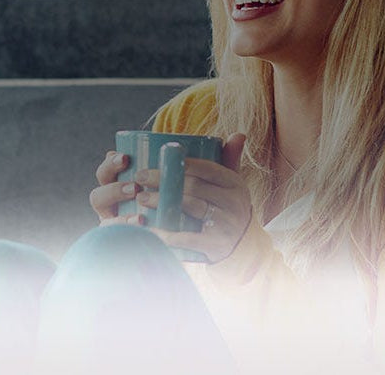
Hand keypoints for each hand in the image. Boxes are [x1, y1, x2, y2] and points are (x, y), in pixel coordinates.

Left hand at [99, 134, 250, 263]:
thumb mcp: (234, 186)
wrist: (245, 250)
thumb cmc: (229, 211)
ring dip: (162, 203)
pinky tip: (150, 230)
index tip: (150, 165)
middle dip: (163, 183)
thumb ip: (230, 160)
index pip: (205, 168)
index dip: (177, 164)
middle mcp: (234, 202)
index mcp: (235, 183)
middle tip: (139, 182)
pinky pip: (189, 238)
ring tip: (141, 200)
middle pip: (194, 187)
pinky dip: (168, 234)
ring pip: (191, 207)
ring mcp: (227, 224)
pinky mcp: (218, 246)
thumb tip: (237, 134)